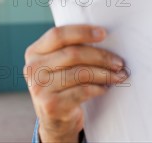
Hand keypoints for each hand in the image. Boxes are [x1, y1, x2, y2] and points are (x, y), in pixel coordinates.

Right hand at [24, 25, 127, 141]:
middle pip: (73, 54)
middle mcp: (33, 69)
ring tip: (118, 75)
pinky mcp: (51, 105)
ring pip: (80, 73)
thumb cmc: (62, 85)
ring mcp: (39, 88)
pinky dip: (98, 88)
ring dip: (104, 74)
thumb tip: (104, 36)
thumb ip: (70, 49)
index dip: (82, 32)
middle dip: (101, 57)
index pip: (58, 35)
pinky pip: (82, 91)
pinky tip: (105, 88)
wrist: (55, 120)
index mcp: (34, 52)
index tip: (104, 33)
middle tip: (119, 62)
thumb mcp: (58, 64)